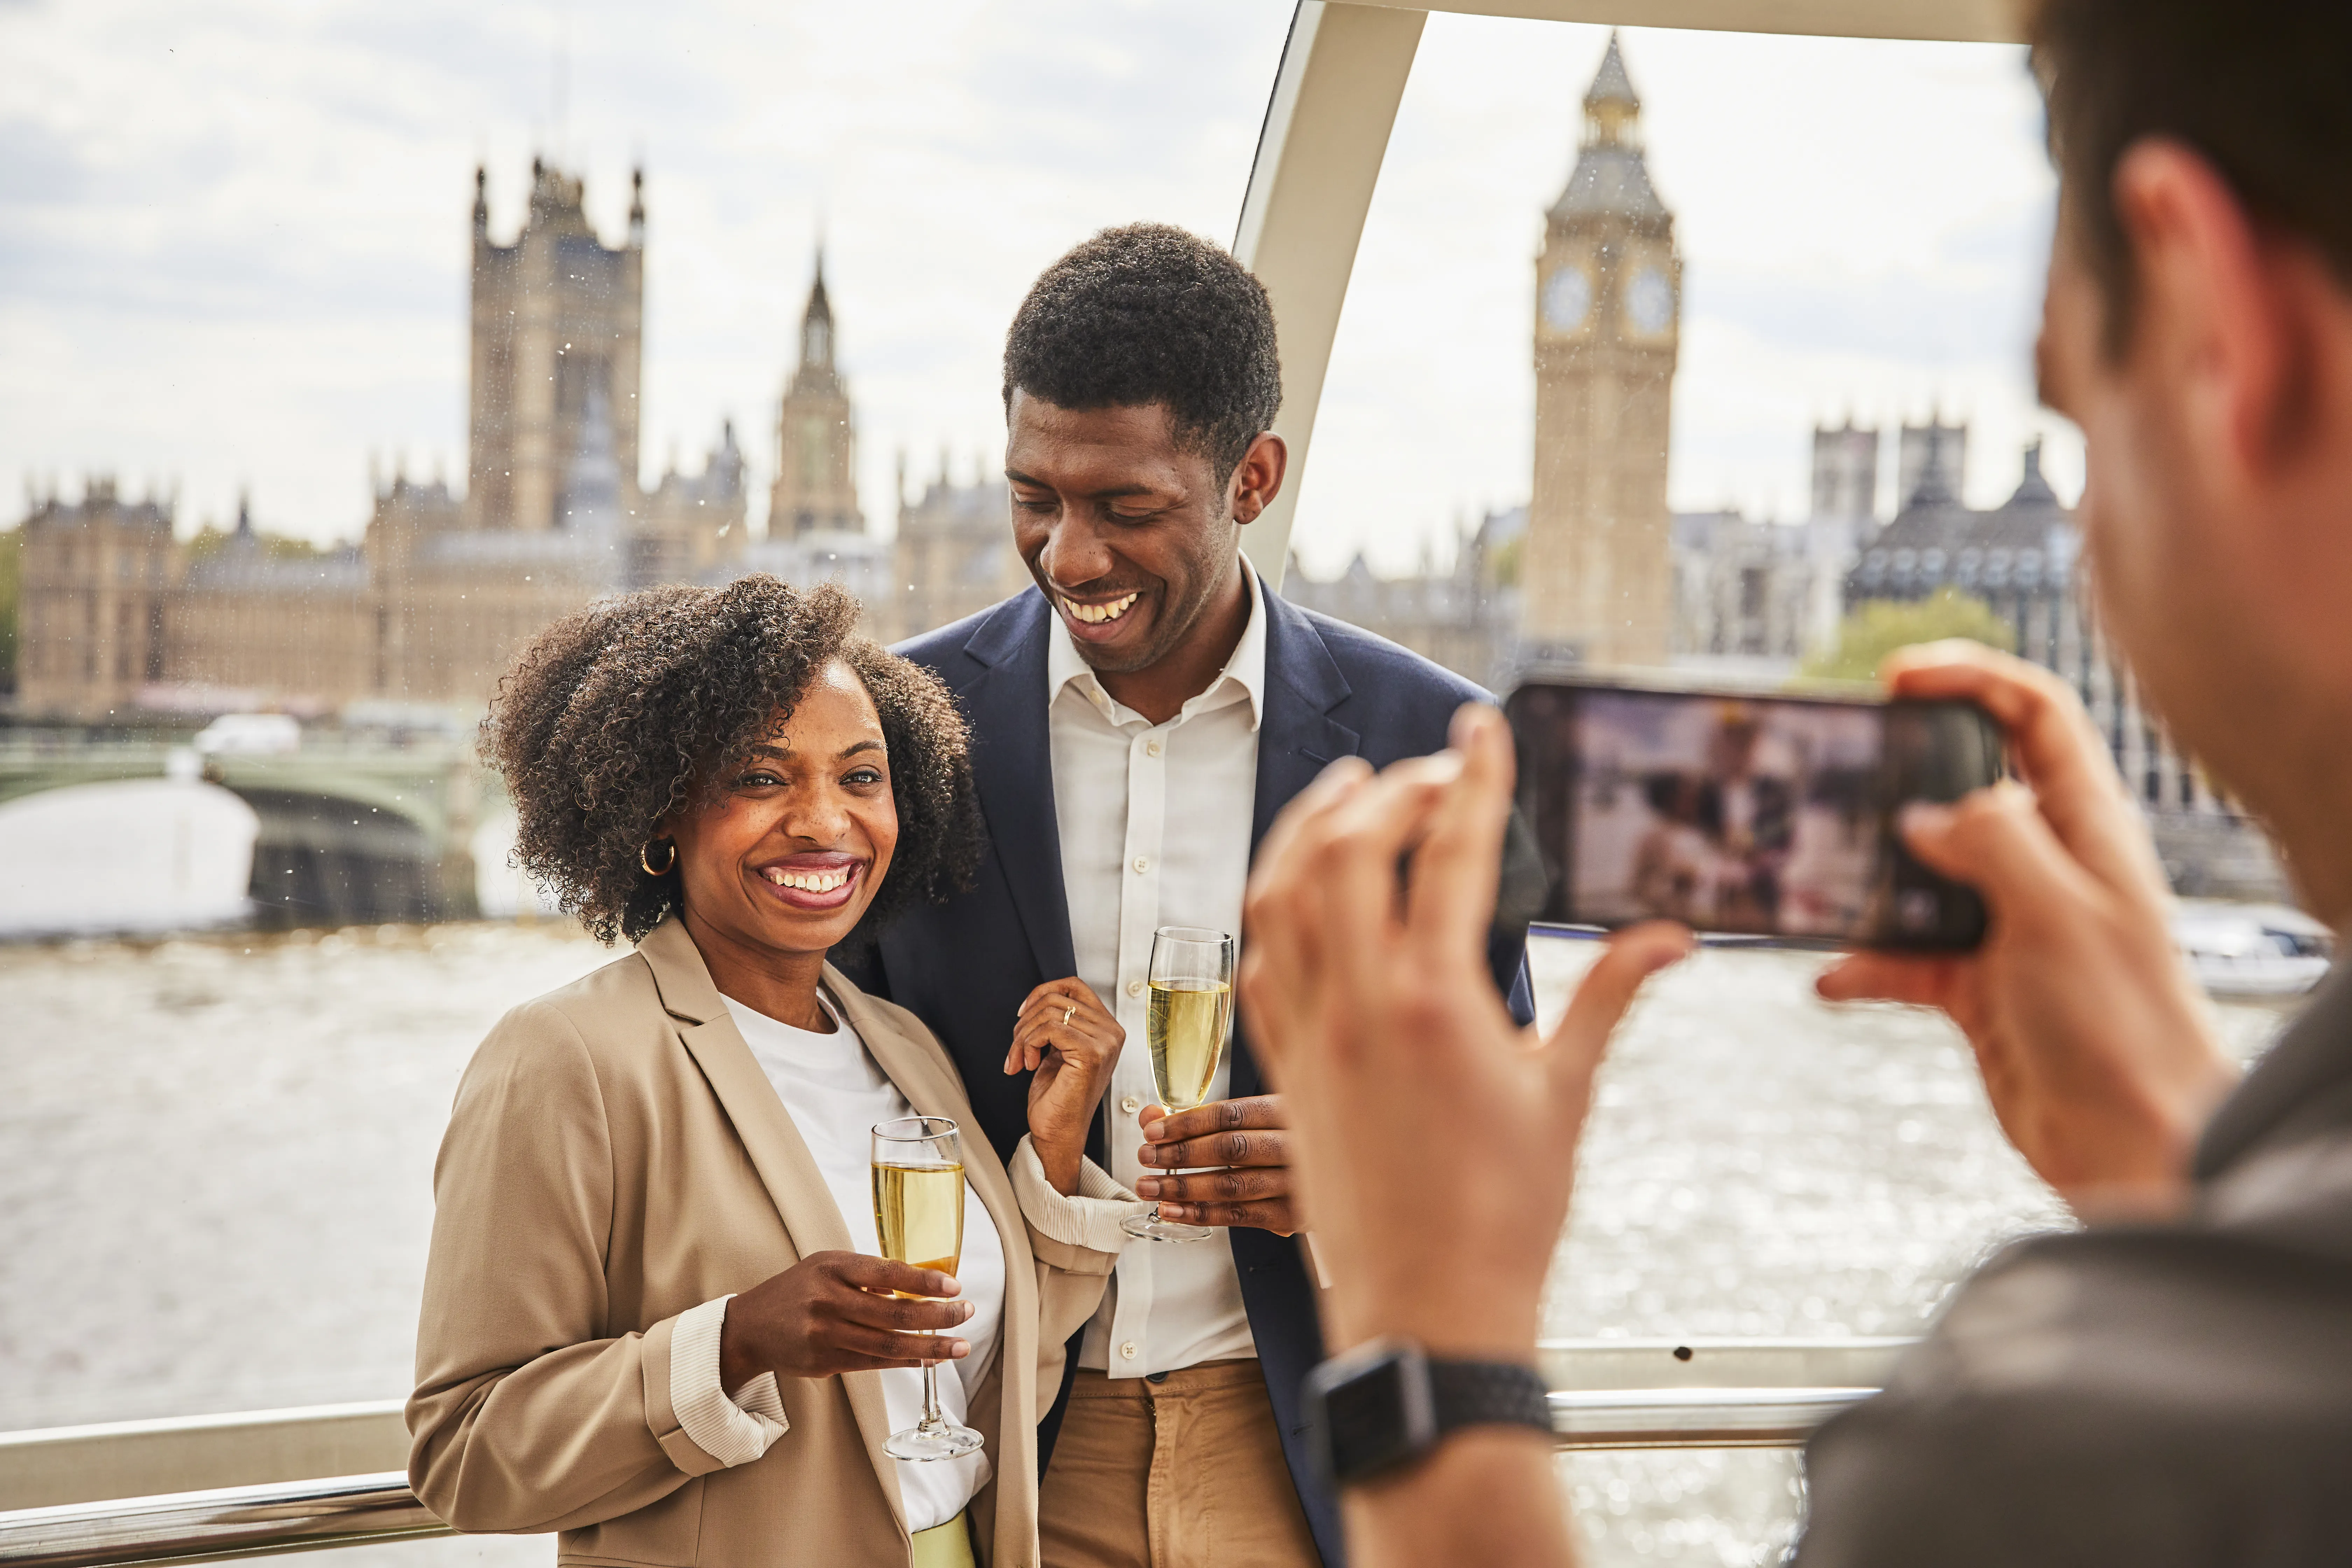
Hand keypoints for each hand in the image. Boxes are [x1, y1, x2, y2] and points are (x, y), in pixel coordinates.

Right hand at [717, 1250, 972, 1388]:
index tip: (955, 1287)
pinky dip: (906, 1361)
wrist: (750, 1326)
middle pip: (893, 1314)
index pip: (887, 1273)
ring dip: (930, 1347)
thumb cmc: (799, 1289)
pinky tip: (929, 1358)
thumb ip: (867, 1273)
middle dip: (938, 1316)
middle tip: (967, 1314)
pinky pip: (874, 1364)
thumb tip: (919, 1286)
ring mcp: (825, 1335)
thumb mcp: (828, 1265)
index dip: (924, 1282)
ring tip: (960, 1346)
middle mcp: (828, 1301)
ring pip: (887, 1345)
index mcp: (832, 1268)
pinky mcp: (824, 1362)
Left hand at [1010, 977, 1122, 1194]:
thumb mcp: (1058, 1048)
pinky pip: (1049, 1028)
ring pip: (1049, 1012)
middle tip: (1017, 1047)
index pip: (1074, 985)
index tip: (1022, 1014)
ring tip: (1020, 1059)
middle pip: (1057, 997)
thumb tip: (1039, 998)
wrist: (1057, 1134)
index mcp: (1107, 1028)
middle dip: (1025, 1020)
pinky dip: (1028, 1044)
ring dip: (1023, 1036)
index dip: (1042, 992)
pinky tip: (1028, 1065)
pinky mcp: (1091, 1053)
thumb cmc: (1057, 1097)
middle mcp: (1112, 1032)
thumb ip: (1059, 1021)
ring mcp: (1105, 1042)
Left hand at [1137, 1095, 1295, 1232]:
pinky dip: (1200, 1214)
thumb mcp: (1253, 1120)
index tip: (1152, 1131)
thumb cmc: (1285, 1141)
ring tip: (1149, 1187)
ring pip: (1231, 1185)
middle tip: (1145, 1158)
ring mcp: (1296, 1182)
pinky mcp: (1291, 1216)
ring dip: (1183, 1187)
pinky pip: (1238, 1215)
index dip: (1187, 1123)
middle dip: (1180, 1154)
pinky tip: (1171, 1210)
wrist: (1339, 1175)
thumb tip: (1151, 1115)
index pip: (1230, 1114)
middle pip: (1229, 1149)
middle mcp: (1295, 1144)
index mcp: (1285, 1111)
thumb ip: (1201, 1118)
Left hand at [1237, 703, 1689, 1359]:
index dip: (1468, 778)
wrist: (1430, 1309)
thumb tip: (1672, 936)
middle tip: (1432, 774)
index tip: (1481, 730)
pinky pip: (1259, 960)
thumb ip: (1611, 999)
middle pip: (1345, 850)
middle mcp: (1360, 1004)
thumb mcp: (1569, 1094)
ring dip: (1310, 828)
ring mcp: (1310, 1033)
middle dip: (1387, 791)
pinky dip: (1273, 903)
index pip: (1447, 852)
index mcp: (1437, 1001)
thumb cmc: (1508, 1213)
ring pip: (1280, 893)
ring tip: (1351, 794)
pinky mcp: (1284, 1066)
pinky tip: (1300, 885)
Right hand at [1818, 642, 2238, 1216]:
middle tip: (1841, 769)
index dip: (1972, 679)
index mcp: (2084, 828)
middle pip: (1965, 785)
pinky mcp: (1975, 985)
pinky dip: (1864, 965)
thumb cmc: (2123, 1023)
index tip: (1898, 676)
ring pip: (1920, 873)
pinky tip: (1832, 978)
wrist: (2133, 1140)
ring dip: (1869, 879)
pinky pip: (1902, 958)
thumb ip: (1988, 842)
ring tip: (1819, 877)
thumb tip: (1924, 814)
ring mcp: (2007, 925)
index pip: (2034, 716)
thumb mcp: (2056, 910)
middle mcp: (2045, 866)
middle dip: (1901, 773)